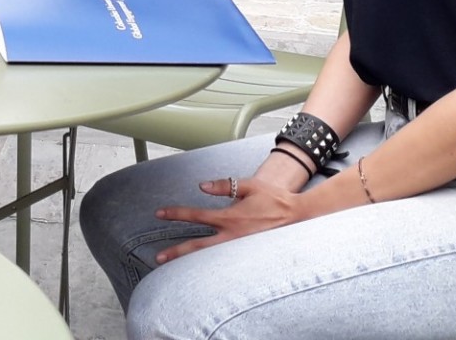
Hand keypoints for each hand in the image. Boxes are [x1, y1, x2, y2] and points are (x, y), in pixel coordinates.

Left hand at [153, 175, 301, 262]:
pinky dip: (209, 266)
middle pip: (198, 247)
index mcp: (230, 217)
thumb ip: (224, 185)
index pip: (197, 215)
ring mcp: (239, 248)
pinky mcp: (246, 255)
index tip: (159, 213)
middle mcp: (232, 236)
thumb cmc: (274, 198)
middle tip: (158, 258)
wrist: (298, 217)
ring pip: (210, 258)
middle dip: (177, 253)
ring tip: (173, 269)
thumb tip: (201, 185)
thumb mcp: (249, 185)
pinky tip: (199, 271)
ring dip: (191, 263)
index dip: (176, 214)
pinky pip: (223, 262)